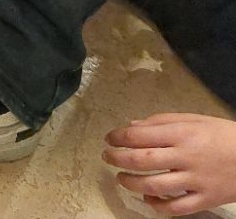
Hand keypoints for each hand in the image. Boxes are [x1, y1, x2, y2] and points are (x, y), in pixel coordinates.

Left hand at [104, 113, 235, 215]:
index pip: (140, 136)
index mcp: (182, 134)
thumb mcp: (192, 119)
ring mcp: (196, 180)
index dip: (118, 137)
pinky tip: (147, 198)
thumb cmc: (221, 134)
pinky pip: (177, 208)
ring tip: (121, 178)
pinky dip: (157, 206)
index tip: (109, 138)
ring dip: (131, 183)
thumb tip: (131, 127)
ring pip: (155, 186)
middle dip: (118, 159)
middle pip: (142, 160)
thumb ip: (160, 122)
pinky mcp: (206, 200)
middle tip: (107, 157)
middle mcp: (186, 157)